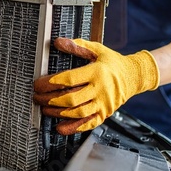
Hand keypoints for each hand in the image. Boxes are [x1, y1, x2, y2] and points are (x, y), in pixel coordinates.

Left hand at [33, 38, 159, 134]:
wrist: (134, 76)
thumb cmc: (113, 62)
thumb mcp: (97, 49)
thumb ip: (77, 46)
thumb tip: (58, 42)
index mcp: (97, 72)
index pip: (69, 79)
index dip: (50, 83)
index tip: (38, 84)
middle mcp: (101, 89)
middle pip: (70, 98)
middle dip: (49, 99)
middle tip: (37, 97)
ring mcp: (103, 104)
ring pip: (77, 113)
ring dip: (57, 113)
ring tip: (44, 109)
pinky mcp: (105, 114)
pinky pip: (88, 123)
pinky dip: (73, 128)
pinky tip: (60, 127)